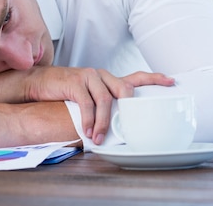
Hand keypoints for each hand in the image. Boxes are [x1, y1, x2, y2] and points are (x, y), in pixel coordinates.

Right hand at [23, 67, 174, 144]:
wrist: (39, 83)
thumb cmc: (65, 92)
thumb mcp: (88, 96)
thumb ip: (103, 105)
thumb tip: (118, 125)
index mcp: (108, 78)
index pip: (136, 76)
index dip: (155, 78)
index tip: (172, 81)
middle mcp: (102, 75)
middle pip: (125, 89)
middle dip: (129, 110)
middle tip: (130, 127)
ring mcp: (89, 76)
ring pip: (105, 100)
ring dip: (104, 122)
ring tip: (100, 138)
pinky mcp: (75, 81)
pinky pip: (87, 103)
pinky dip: (89, 119)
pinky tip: (88, 130)